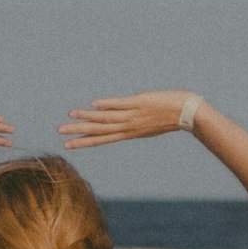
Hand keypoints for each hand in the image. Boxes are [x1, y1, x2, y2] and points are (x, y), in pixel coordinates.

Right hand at [59, 91, 200, 147]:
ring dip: (87, 118)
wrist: (187, 113)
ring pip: (105, 118)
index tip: (68, 145)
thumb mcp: (150, 124)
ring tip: (71, 116)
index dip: (84, 141)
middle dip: (78, 132)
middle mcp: (128, 126)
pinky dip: (106, 105)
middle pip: (99, 131)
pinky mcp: (139, 103)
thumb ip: (136, 124)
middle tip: (60, 133)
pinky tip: (93, 105)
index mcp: (130, 133)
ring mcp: (133, 115)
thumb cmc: (170, 117)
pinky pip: (119, 104)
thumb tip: (125, 120)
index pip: (103, 139)